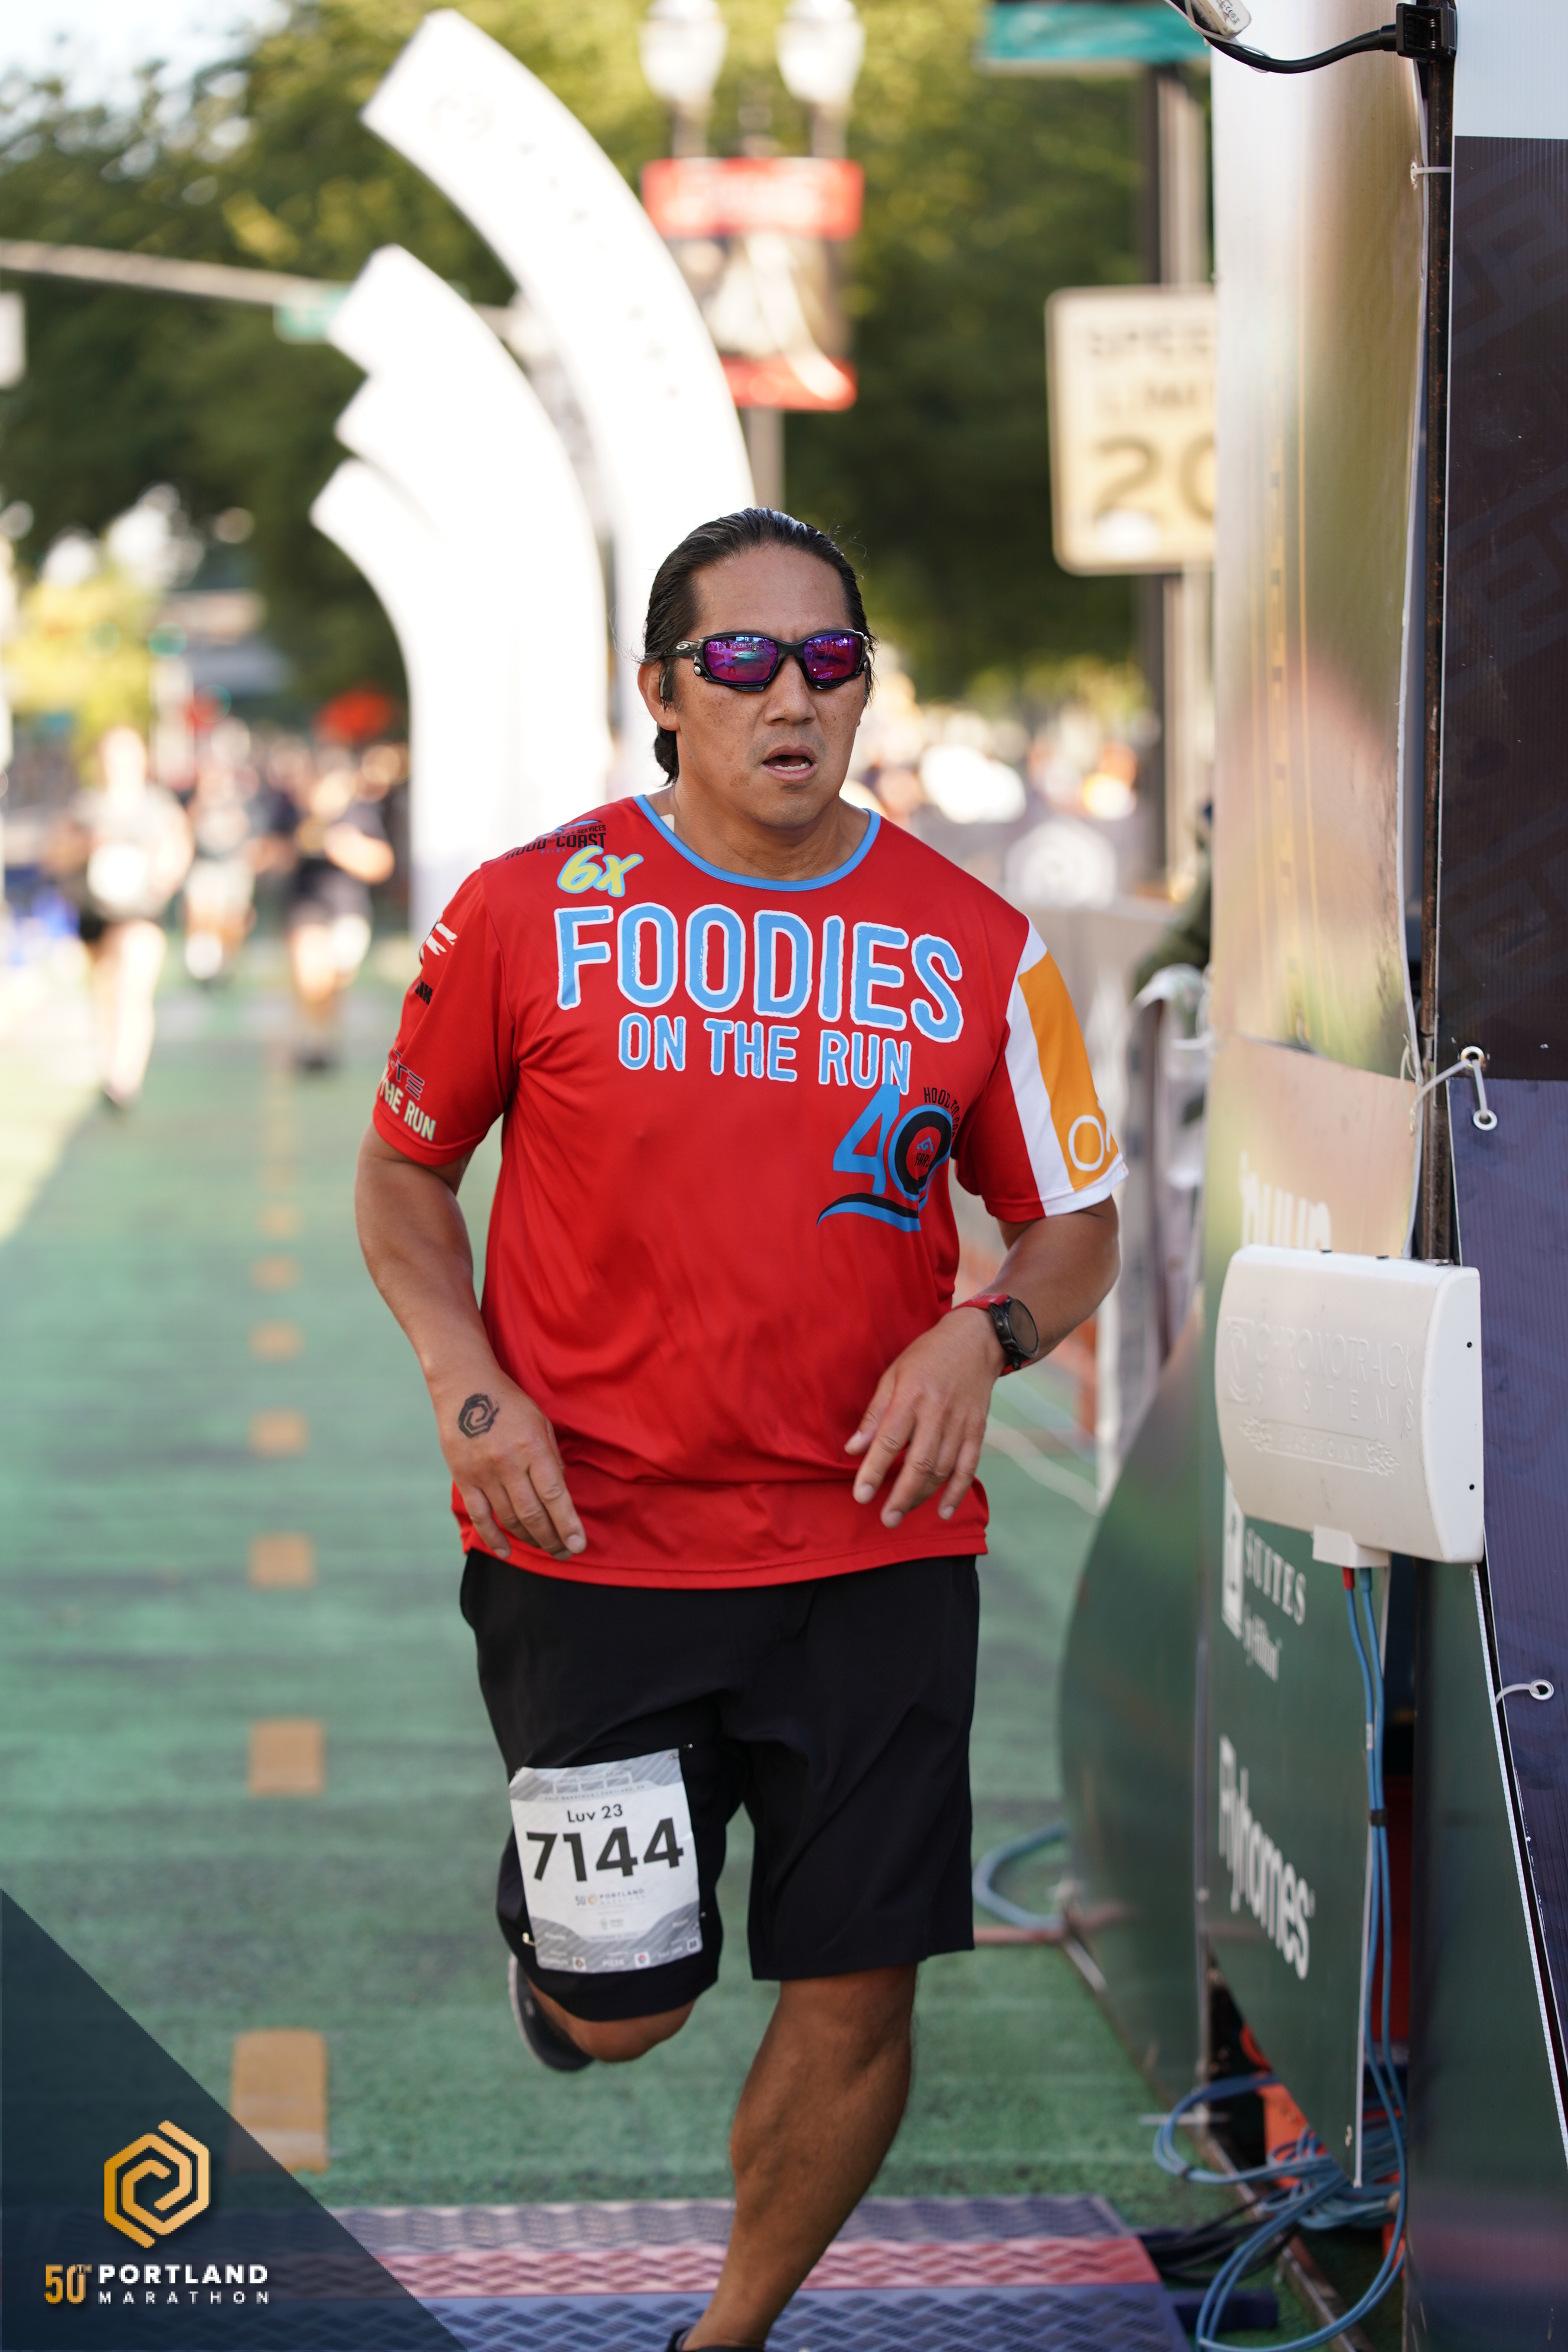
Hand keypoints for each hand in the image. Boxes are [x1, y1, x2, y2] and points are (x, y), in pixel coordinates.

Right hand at [436, 1371, 585, 1561]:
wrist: (464, 1386)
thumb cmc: (510, 1404)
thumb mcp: (541, 1423)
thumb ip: (551, 1459)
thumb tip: (559, 1495)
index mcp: (532, 1447)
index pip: (554, 1495)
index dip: (568, 1524)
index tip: (579, 1545)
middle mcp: (508, 1463)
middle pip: (533, 1514)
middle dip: (552, 1539)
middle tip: (565, 1553)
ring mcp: (482, 1473)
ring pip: (509, 1519)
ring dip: (529, 1539)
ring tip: (545, 1548)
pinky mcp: (463, 1478)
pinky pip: (480, 1517)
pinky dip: (493, 1538)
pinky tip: (507, 1551)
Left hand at [845, 1308, 1003, 1530]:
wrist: (975, 1341)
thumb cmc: (926, 1357)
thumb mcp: (893, 1375)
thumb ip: (874, 1414)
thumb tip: (853, 1449)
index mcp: (911, 1397)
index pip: (890, 1440)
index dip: (874, 1471)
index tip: (861, 1495)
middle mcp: (937, 1413)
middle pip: (919, 1463)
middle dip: (901, 1495)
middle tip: (886, 1519)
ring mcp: (961, 1423)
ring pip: (942, 1469)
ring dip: (922, 1496)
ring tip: (902, 1512)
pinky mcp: (978, 1430)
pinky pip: (969, 1467)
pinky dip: (957, 1492)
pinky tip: (943, 1511)